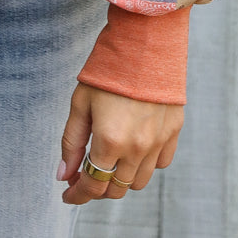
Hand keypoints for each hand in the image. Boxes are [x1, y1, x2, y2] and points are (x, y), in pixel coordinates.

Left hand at [58, 82, 182, 203]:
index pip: (93, 185)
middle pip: (116, 189)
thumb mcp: (80, 103)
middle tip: (84, 174)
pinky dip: (144, 165)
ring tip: (108, 161)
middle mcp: (137, 148)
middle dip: (97, 187)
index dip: (78, 195)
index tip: (68, 195)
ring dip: (120, 180)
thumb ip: (71, 143)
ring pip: (138, 182)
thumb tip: (63, 175)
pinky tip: (133, 148)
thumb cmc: (108, 70)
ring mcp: (159, 142)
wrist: (145, 42)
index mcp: (110, 141)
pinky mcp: (174, 132)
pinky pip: (160, 164)